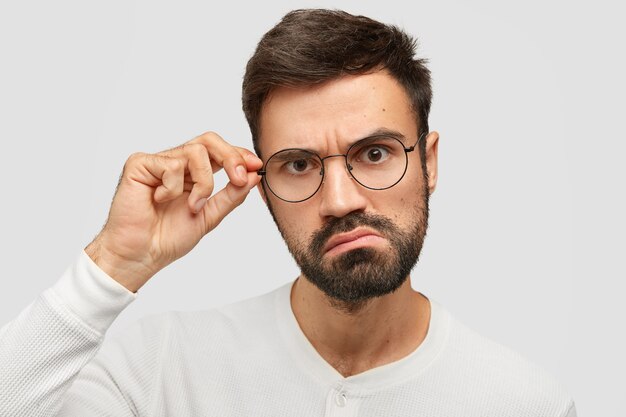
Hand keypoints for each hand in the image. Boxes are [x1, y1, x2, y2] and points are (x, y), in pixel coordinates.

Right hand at [84, 132, 261, 291]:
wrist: (141, 255)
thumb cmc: (167, 238)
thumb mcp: (210, 216)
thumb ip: (231, 195)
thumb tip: (254, 175)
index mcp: (193, 174)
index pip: (219, 152)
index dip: (239, 155)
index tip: (257, 166)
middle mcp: (176, 163)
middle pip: (209, 141)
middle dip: (230, 157)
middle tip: (239, 177)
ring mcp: (157, 162)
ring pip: (195, 152)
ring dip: (202, 182)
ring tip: (192, 205)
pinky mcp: (139, 164)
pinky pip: (171, 164)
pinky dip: (173, 187)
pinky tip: (160, 201)